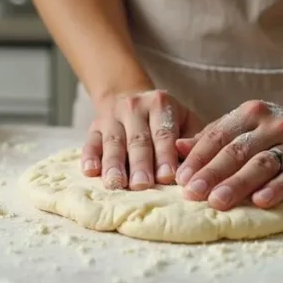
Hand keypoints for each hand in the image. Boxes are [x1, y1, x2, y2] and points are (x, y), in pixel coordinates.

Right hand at [82, 90, 203, 190]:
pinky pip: (90, 142)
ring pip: (113, 142)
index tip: (167, 177)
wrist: (129, 97)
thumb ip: (192, 140)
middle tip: (142, 185)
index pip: (163, 133)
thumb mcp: (185, 120)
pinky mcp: (94, 128)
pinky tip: (90, 172)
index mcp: (160, 104)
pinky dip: (90, 157)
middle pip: (138, 140)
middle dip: (140, 164)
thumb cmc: (164, 119)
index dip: (165, 155)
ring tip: (116, 184)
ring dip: (114, 164)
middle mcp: (134, 107)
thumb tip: (191, 162)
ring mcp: (111, 117)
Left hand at [174, 100, 282, 210]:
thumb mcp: (241, 126)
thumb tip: (177, 148)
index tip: (181, 178)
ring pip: (262, 164)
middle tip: (192, 193)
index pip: (219, 136)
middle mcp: (273, 125)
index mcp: (250, 113)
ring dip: (238, 183)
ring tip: (218, 201)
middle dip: (212, 173)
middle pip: (237, 151)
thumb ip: (210, 137)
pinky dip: (275, 189)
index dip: (198, 157)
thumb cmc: (269, 132)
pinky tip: (260, 202)